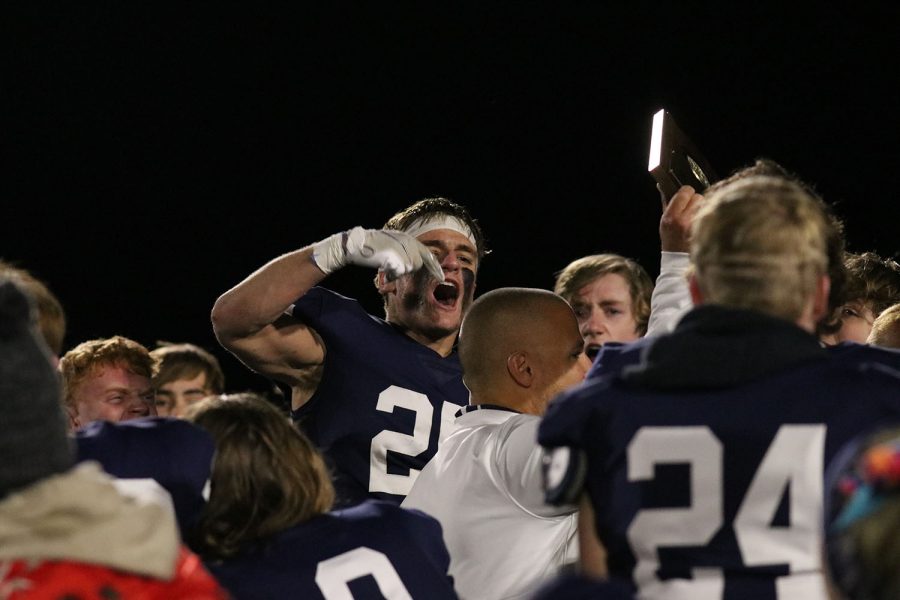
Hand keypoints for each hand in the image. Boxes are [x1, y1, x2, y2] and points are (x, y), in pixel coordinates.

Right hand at [312, 226, 443, 280]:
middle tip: (399, 270)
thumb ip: (404, 253)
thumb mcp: (392, 246)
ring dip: (399, 271)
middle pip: (418, 263)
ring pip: (409, 268)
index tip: (442, 278)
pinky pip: (399, 270)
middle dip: (409, 269)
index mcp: (408, 238)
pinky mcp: (392, 254)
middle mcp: (406, 241)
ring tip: (386, 265)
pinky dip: (393, 272)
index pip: (427, 254)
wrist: (355, 244)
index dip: (435, 267)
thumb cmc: (372, 248)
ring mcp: (400, 247)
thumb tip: (414, 266)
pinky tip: (384, 267)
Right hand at [659, 184, 703, 251]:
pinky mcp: (708, 229)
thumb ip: (665, 201)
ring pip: (706, 204)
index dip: (686, 192)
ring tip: (696, 216)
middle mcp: (685, 220)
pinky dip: (708, 215)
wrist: (678, 257)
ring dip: (702, 208)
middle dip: (695, 201)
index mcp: (672, 217)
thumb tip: (662, 186)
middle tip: (690, 208)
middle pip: (698, 196)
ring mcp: (698, 225)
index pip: (685, 191)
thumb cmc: (670, 239)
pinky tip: (703, 222)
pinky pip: (711, 213)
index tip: (685, 196)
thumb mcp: (663, 220)